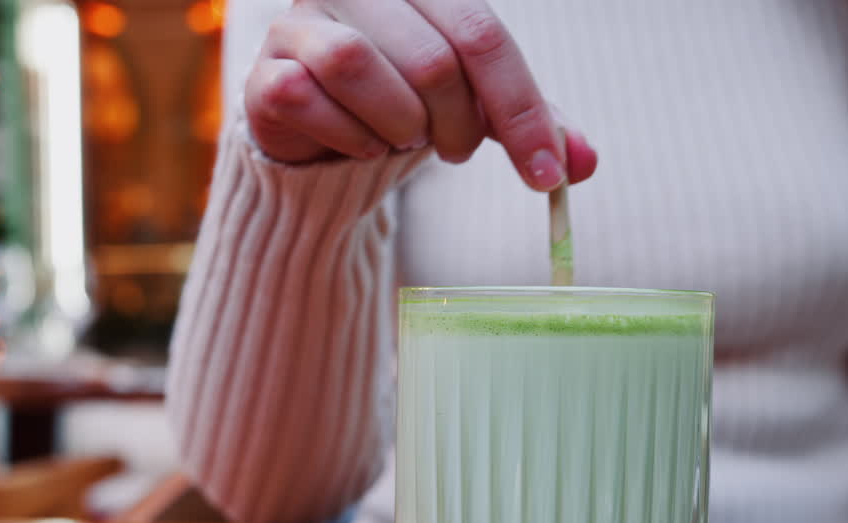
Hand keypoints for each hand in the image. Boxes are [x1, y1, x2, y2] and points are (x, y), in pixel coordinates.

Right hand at [245, 0, 596, 190]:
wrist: (325, 134)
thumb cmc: (410, 107)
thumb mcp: (480, 111)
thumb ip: (532, 128)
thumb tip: (584, 165)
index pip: (484, 35)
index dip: (523, 112)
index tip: (548, 176)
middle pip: (432, 60)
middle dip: (459, 129)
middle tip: (455, 152)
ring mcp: (302, 21)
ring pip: (361, 66)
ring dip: (399, 130)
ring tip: (403, 139)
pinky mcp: (263, 70)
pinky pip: (307, 98)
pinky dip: (348, 138)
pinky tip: (357, 145)